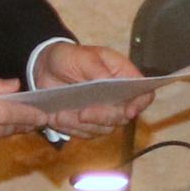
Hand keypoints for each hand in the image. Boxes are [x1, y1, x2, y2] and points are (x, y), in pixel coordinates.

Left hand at [26, 39, 147, 138]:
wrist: (46, 68)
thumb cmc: (69, 57)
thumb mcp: (83, 57)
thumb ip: (98, 70)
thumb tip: (110, 83)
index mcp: (123, 77)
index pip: (143, 94)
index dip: (140, 104)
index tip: (129, 111)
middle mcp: (117, 98)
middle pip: (122, 117)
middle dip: (102, 117)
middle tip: (82, 113)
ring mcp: (102, 112)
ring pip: (103, 129)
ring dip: (81, 125)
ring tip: (60, 114)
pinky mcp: (86, 123)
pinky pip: (84, 133)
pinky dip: (69, 128)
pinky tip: (56, 117)